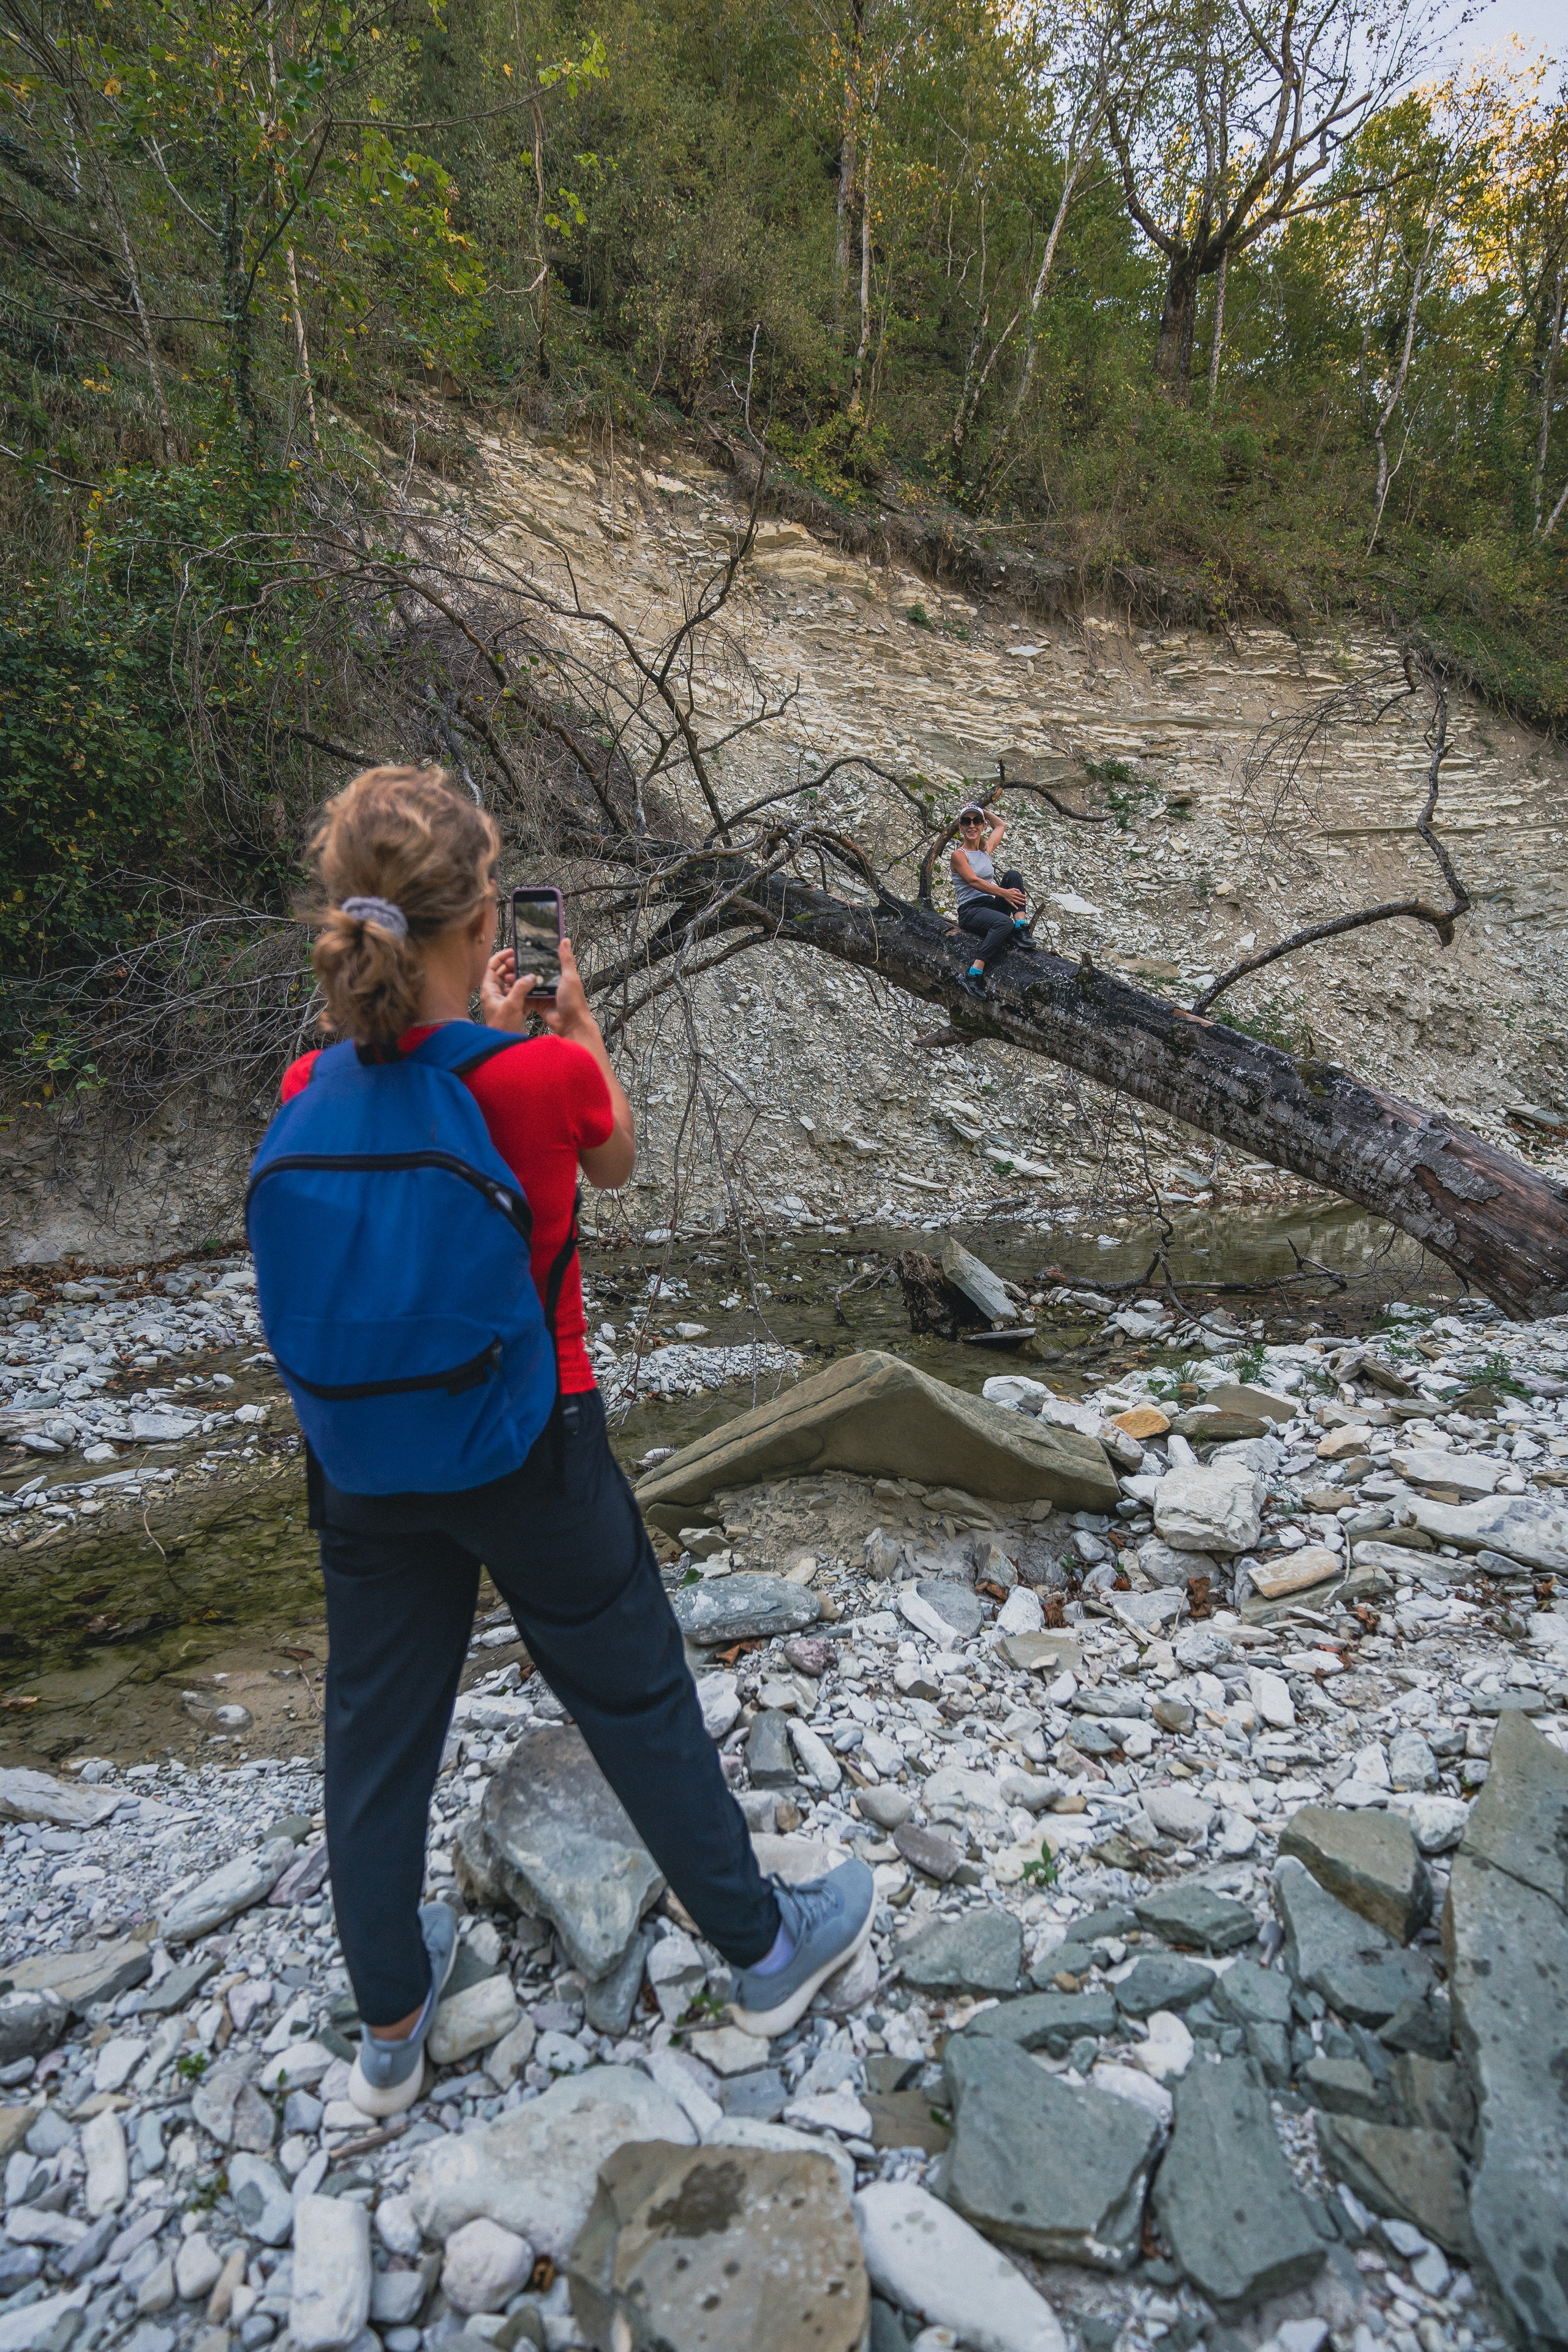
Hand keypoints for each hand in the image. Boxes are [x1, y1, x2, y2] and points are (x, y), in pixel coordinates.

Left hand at [480, 947, 536, 1031]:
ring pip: (513, 982)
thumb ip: (520, 988)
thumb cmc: (502, 1027)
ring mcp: (505, 1000)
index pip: (492, 966)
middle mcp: (496, 993)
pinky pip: (521, 993)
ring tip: (533, 972)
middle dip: (514, 966)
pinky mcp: (514, 1007)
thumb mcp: (511, 1005)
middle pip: (503, 972)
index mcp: (489, 989)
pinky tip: (537, 986)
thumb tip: (531, 976)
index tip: (513, 951)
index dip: (501, 957)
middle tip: (526, 962)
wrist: (506, 1045)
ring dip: (522, 977)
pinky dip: (527, 989)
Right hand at [481, 938, 600, 1042]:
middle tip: (510, 963)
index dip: (535, 955)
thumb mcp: (570, 977)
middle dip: (522, 967)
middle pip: (535, 971)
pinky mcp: (539, 1003)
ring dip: (518, 979)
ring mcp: (545, 993)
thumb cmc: (574, 1001)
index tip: (522, 950)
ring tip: (507, 975)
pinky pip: (527, 996)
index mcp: (561, 974)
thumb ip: (566, 960)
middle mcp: (552, 982)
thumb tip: (565, 940)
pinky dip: (519, 993)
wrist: (571, 1025)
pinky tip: (509, 988)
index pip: (546, 961)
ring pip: (529, 983)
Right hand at [1000, 886, 1025, 910]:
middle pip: (1019, 898)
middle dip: (1023, 899)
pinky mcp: (1010, 901)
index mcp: (1015, 893)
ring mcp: (1012, 899)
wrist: (1004, 893)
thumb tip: (1020, 892)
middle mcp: (1014, 896)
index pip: (1020, 895)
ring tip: (1023, 904)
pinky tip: (1017, 908)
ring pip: (1017, 901)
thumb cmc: (1008, 891)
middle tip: (1026, 900)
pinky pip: (1013, 904)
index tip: (1025, 897)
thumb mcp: (1013, 889)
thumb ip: (1017, 890)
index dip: (1023, 896)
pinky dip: (1015, 906)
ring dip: (1020, 903)